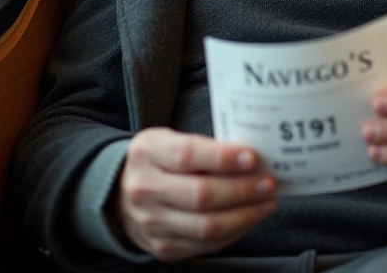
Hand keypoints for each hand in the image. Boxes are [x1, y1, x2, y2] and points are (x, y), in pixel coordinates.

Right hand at [113, 128, 276, 261]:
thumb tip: (250, 156)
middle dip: (242, 190)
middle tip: (267, 183)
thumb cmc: (157, 162)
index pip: (187, 155)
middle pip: (201, 194)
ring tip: (265, 202)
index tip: (251, 157)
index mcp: (148, 153)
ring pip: (206, 225)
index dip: (222, 158)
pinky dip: (235, 232)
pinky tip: (248, 218)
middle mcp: (145, 189)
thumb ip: (205, 146)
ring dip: (244, 215)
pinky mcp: (164, 247)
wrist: (120, 196)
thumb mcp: (170, 140)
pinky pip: (207, 244)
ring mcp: (152, 223)